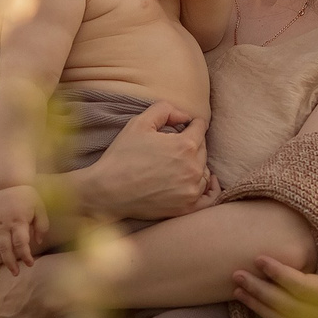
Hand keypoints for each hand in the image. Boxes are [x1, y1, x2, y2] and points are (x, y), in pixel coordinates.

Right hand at [0, 186, 45, 270]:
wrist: (8, 183)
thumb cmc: (27, 196)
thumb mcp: (40, 208)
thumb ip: (41, 225)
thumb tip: (39, 241)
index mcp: (18, 221)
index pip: (21, 244)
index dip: (25, 256)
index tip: (30, 264)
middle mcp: (4, 224)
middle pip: (5, 249)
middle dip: (11, 263)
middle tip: (16, 274)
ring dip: (1, 259)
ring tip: (8, 269)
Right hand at [72, 100, 209, 221]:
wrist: (108, 191)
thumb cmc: (122, 156)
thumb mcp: (140, 122)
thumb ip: (166, 109)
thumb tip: (185, 116)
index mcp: (185, 145)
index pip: (200, 127)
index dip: (190, 123)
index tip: (181, 127)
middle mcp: (193, 168)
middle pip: (203, 148)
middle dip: (191, 143)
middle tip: (172, 147)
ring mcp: (192, 190)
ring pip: (204, 171)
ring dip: (196, 164)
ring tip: (178, 164)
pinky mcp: (187, 208)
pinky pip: (209, 198)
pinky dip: (210, 188)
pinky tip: (206, 181)